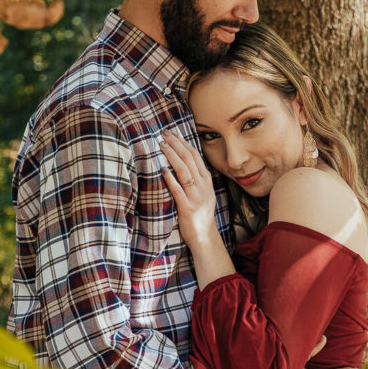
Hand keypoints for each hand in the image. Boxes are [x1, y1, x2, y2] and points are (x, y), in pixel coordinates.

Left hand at [160, 131, 217, 250]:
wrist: (205, 236)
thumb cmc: (200, 213)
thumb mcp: (204, 192)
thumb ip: (196, 178)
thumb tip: (183, 161)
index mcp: (206, 180)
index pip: (194, 155)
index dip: (182, 142)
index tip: (172, 133)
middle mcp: (202, 185)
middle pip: (188, 158)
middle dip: (175, 144)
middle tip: (163, 133)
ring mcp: (195, 196)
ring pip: (183, 170)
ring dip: (172, 156)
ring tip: (161, 145)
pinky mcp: (187, 207)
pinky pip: (178, 189)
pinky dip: (170, 178)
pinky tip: (163, 169)